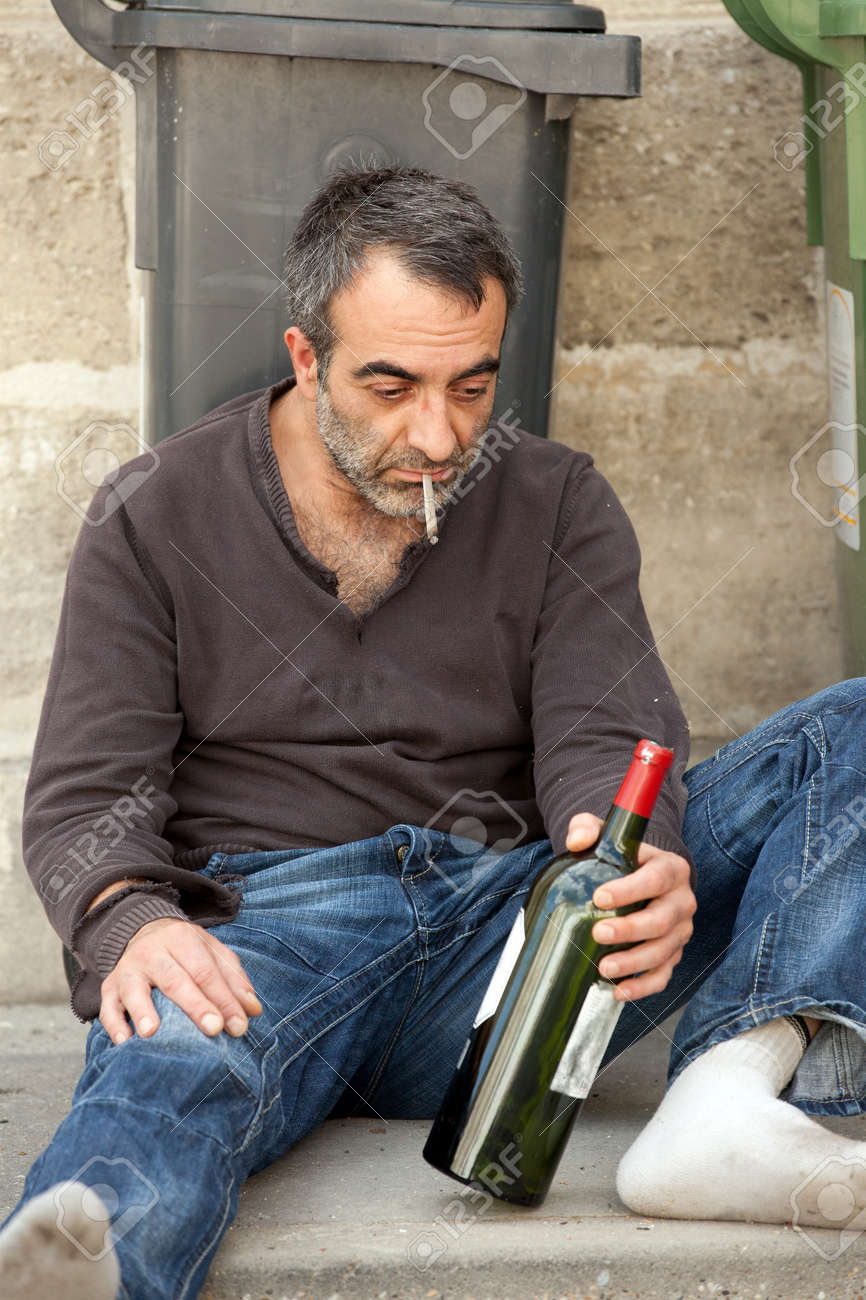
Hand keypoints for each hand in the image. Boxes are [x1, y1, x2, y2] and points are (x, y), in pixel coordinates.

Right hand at [97, 917, 263, 1045]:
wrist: (141, 930)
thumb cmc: (185, 951)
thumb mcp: (211, 953)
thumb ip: (233, 979)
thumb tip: (252, 1010)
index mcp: (183, 939)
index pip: (206, 970)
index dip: (224, 998)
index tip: (239, 1025)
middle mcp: (153, 951)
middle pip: (175, 979)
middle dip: (196, 1005)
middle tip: (214, 1029)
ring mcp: (128, 969)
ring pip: (135, 989)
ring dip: (143, 1011)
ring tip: (152, 1033)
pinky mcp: (110, 986)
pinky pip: (108, 1005)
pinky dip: (114, 1024)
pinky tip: (125, 1041)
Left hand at [565, 812, 695, 1001]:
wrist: (639, 878)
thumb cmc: (621, 857)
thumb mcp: (605, 835)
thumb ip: (588, 828)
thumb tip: (576, 842)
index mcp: (671, 868)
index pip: (656, 879)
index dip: (631, 889)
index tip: (600, 897)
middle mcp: (682, 901)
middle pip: (662, 919)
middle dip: (630, 930)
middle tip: (598, 932)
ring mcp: (680, 931)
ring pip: (664, 951)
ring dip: (634, 963)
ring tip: (604, 968)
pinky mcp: (673, 954)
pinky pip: (663, 975)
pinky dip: (642, 987)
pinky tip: (618, 991)